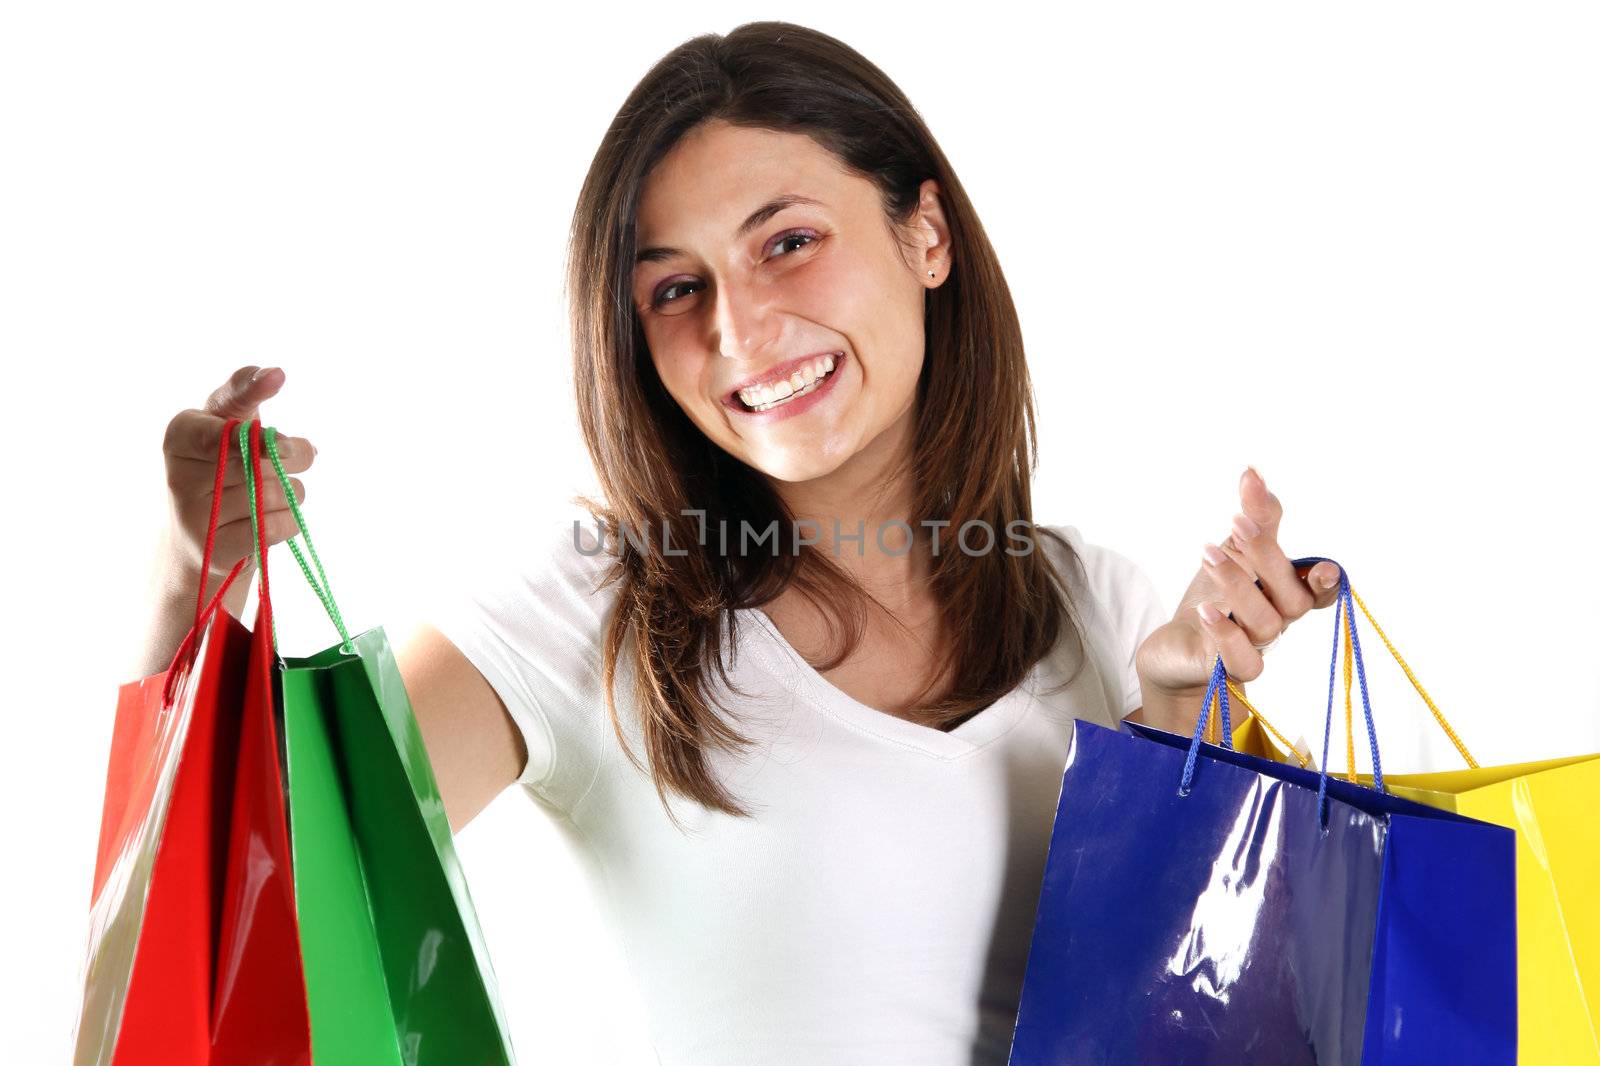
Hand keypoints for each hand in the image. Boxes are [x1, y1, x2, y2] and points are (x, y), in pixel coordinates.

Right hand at [160, 365, 316, 585]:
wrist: (199, 533)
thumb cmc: (220, 463)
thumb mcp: (224, 422)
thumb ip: (244, 394)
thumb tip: (273, 372)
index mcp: (180, 436)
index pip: (224, 433)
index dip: (260, 436)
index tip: (282, 436)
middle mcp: (179, 477)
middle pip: (264, 463)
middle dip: (291, 457)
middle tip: (292, 456)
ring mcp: (195, 519)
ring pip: (277, 494)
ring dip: (292, 491)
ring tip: (271, 492)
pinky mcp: (216, 552)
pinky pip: (278, 527)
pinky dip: (288, 521)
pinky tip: (270, 517)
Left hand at [1133, 466, 1342, 731]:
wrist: (1178, 645)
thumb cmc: (1217, 596)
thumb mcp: (1236, 550)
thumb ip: (1255, 518)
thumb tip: (1252, 473)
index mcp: (1287, 592)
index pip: (1320, 590)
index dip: (1326, 581)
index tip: (1321, 567)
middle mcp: (1278, 620)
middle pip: (1292, 598)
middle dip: (1267, 557)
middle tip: (1235, 522)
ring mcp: (1257, 646)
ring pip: (1266, 623)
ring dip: (1237, 585)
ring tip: (1207, 554)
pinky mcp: (1229, 668)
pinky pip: (1242, 659)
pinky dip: (1226, 634)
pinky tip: (1206, 610)